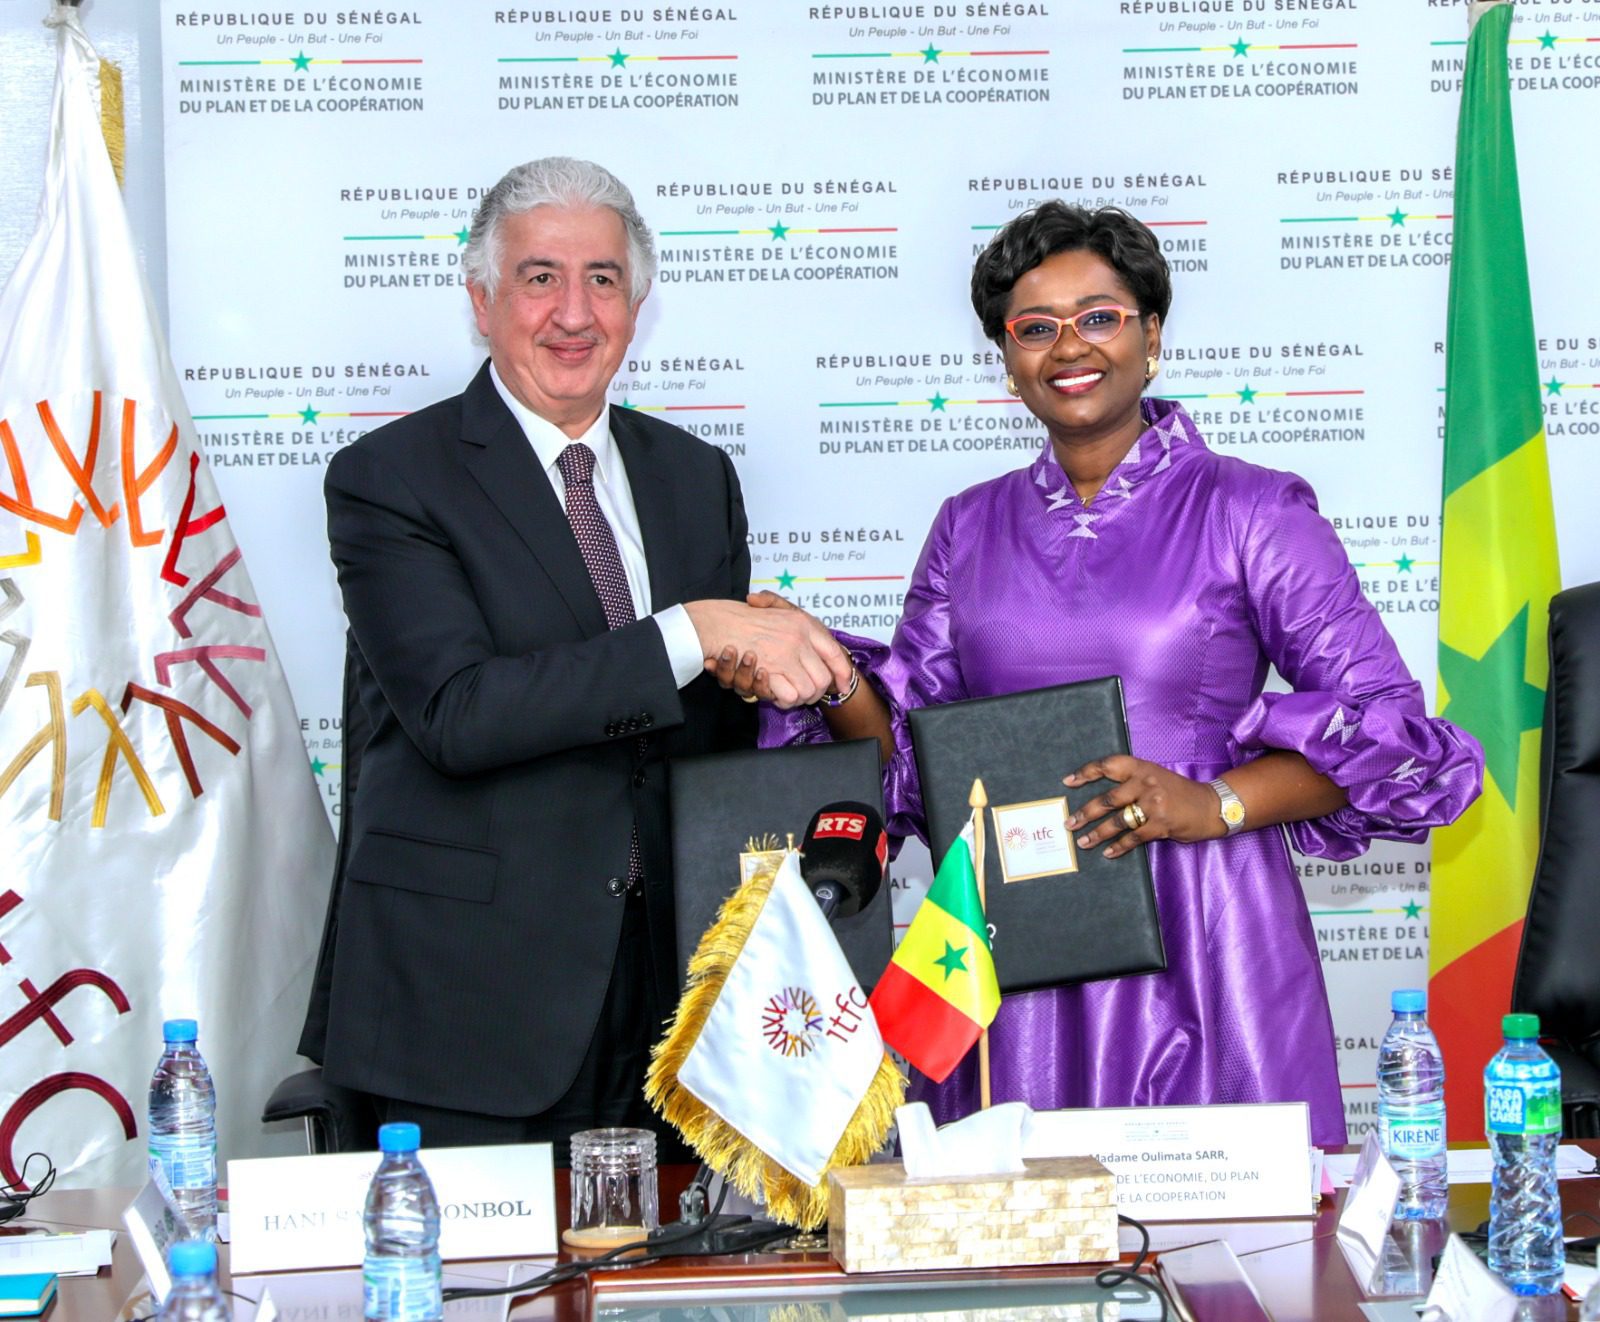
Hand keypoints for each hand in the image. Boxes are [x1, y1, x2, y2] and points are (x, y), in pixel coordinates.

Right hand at [685, 598, 852, 708]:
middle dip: (816, 693)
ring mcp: (785, 653)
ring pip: (808, 690)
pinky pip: (789, 695)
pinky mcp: (770, 669)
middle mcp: (799, 637)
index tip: (843, 686)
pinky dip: (783, 699)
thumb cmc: (747, 618)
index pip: (835, 653)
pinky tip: (775, 694)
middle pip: (824, 679)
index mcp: (803, 622)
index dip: (843, 673)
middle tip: (804, 695)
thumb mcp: (777, 610)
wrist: (717, 621)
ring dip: (798, 698)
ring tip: (785, 694)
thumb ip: (802, 627)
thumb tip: (824, 648)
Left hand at [1062, 754, 1223, 858]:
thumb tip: (1102, 798)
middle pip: (1107, 799)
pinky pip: (1133, 838)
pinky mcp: (1161, 825)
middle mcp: (1145, 783)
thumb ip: (1131, 781)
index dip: (1086, 773)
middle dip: (1085, 813)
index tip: (1068, 783)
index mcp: (1141, 767)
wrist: (1210, 806)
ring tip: (1083, 842)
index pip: (1107, 766)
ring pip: (1117, 821)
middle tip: (1070, 823)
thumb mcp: (1155, 776)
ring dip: (1097, 834)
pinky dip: (1118, 847)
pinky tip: (1108, 853)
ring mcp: (1153, 804)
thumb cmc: (1178, 792)